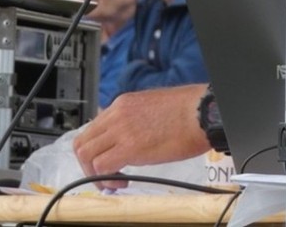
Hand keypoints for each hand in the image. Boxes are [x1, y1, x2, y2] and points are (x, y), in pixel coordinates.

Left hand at [73, 84, 209, 184]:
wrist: (202, 112)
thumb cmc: (188, 111)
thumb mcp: (152, 106)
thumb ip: (134, 118)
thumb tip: (128, 135)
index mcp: (123, 104)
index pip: (93, 129)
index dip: (95, 150)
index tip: (106, 162)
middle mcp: (117, 114)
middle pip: (83, 142)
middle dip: (89, 164)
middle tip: (106, 176)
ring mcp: (121, 129)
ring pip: (86, 155)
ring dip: (95, 173)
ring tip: (114, 181)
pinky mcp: (130, 147)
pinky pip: (101, 167)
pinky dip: (106, 179)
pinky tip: (121, 182)